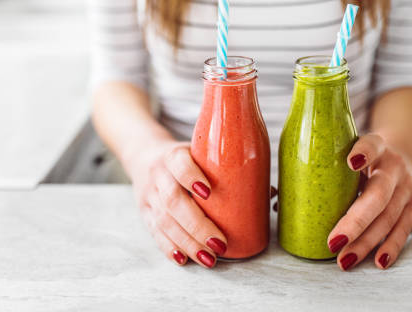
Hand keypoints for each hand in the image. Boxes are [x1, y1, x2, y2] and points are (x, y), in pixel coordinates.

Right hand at [131, 140, 226, 267]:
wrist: (144, 156)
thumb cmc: (183, 158)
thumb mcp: (199, 153)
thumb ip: (227, 169)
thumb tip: (268, 192)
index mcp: (173, 156)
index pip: (179, 164)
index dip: (191, 176)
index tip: (209, 192)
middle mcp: (159, 176)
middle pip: (173, 201)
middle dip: (197, 225)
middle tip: (219, 243)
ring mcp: (150, 196)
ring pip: (164, 221)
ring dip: (188, 243)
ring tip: (209, 258)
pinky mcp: (145, 213)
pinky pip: (155, 233)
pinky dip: (170, 248)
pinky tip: (184, 259)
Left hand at [327, 134, 411, 270]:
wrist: (402, 154)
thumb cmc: (361, 155)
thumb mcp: (347, 148)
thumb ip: (322, 165)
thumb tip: (278, 199)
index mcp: (377, 146)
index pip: (372, 145)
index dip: (363, 153)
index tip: (351, 162)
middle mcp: (394, 167)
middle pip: (378, 195)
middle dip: (355, 221)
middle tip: (332, 242)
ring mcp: (406, 188)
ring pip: (388, 218)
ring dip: (366, 242)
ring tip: (343, 259)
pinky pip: (402, 230)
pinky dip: (390, 247)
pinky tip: (377, 262)